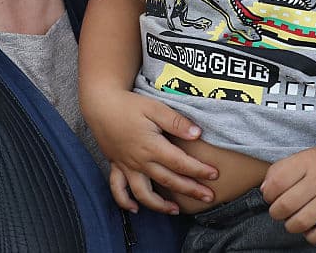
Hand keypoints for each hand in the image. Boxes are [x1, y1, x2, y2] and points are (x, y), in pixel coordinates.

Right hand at [86, 89, 216, 213]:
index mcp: (151, 146)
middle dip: (190, 190)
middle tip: (208, 197)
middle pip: (168, 181)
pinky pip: (118, 189)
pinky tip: (136, 209)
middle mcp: (139, 160)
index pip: (180, 163)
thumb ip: (176, 121)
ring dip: (160, 205)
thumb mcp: (155, 107)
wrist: (101, 104)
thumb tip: (197, 134)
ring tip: (175, 210)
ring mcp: (126, 166)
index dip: (199, 170)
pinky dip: (125, 202)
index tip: (214, 174)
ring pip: (144, 193)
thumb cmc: (129, 104)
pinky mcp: (116, 166)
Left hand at [259, 145, 315, 244]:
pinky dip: (310, 236)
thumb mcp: (304, 157)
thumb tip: (263, 191)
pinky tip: (309, 229)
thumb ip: (280, 170)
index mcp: (307, 161)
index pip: (277, 181)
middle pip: (287, 204)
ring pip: (302, 221)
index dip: (268, 194)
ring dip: (290, 226)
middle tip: (279, 211)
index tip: (271, 197)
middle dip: (276, 212)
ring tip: (291, 221)